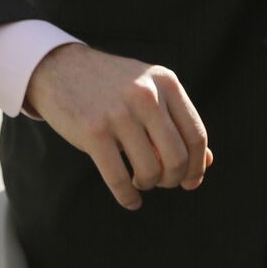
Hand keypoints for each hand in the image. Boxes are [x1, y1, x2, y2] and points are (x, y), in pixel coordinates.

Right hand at [24, 42, 212, 210]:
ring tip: (139, 180)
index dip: (197, 166)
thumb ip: (176, 121)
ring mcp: (118, 112)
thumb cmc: (110, 86)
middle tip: (161, 181)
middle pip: (177, 158)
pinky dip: (128, 197)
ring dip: (148, 185)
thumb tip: (207, 162)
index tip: (190, 181)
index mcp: (165, 82)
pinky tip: (130, 199)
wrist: (59, 67)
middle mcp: (145, 95)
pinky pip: (119, 179)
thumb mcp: (148, 90)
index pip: (196, 135)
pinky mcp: (93, 131)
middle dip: (172, 180)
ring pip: (150, 171)